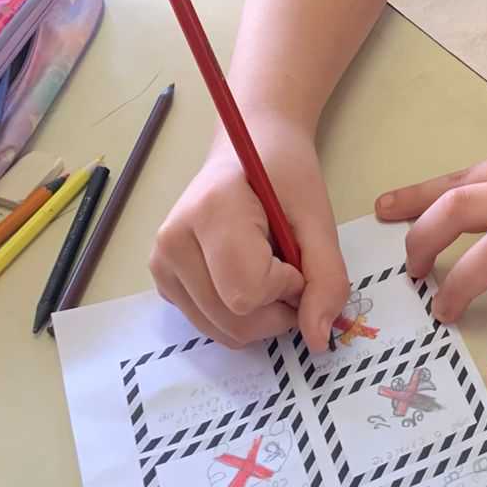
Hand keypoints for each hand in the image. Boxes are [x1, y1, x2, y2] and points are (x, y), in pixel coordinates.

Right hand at [150, 119, 349, 352]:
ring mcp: (161, 264)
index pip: (248, 292)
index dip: (288, 286)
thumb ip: (326, 277)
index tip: (297, 255)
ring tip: (268, 268)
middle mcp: (172, 241)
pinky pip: (210, 323)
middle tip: (290, 267)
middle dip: (277, 309)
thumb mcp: (318, 218)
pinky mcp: (163, 281)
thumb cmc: (284, 173)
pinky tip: (245, 274)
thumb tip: (317, 340)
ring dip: (260, 315)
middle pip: (233, 320)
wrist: (250, 147)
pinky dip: (239, 313)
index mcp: (210, 212)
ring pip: (222, 330)